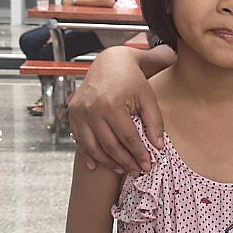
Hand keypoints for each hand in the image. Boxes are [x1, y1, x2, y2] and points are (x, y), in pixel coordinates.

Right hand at [68, 46, 164, 173]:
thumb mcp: (148, 98)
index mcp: (111, 104)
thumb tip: (158, 147)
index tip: (147, 165)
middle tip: (136, 171)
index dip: (139, 154)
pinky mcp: (73, 112)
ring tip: (122, 169)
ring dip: (107, 162)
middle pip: (109, 145)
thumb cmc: (131, 79)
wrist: (110, 62)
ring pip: (92, 147)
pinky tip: (96, 165)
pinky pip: (79, 140)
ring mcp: (79, 111)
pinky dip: (87, 154)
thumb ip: (154, 123)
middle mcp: (92, 108)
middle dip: (125, 162)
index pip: (127, 138)